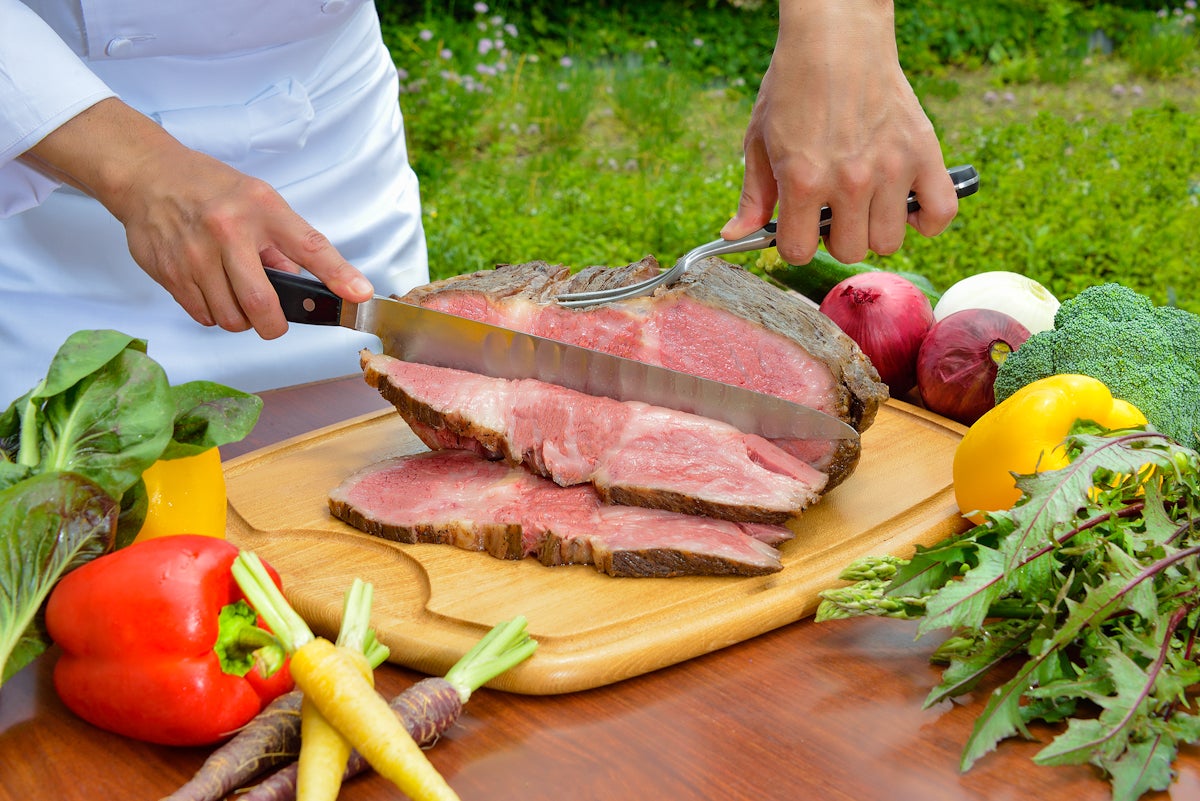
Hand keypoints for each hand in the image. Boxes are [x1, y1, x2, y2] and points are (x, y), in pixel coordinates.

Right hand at [20, 98, 373, 337]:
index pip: (310, 246)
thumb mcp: (258, 201)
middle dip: (273, 325)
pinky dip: (214, 314)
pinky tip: (212, 291)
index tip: (360, 295)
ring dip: (241, 320)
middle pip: (261, 304)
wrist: (147, 176)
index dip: (338, 275)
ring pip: (230, 318)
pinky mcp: (170, 272)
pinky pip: (203, 315)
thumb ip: (283, 243)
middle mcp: (228, 231)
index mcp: (261, 209)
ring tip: (237, 297)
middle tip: (274, 321)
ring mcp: (195, 254)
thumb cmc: (209, 188)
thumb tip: (303, 287)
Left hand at [721, 0, 958, 265]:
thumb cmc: (793, 86)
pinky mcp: (924, 153)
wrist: (836, 37)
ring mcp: (891, 168)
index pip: (799, 252)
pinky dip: (926, 219)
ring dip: (874, 228)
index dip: (795, 242)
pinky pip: (939, 213)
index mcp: (804, 180)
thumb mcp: (759, 141)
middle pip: (848, 251)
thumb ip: (753, 195)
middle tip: (833, 207)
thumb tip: (735, 237)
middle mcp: (849, 180)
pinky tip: (905, 204)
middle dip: (835, 236)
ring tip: (866, 201)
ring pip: (888, 242)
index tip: (799, 225)